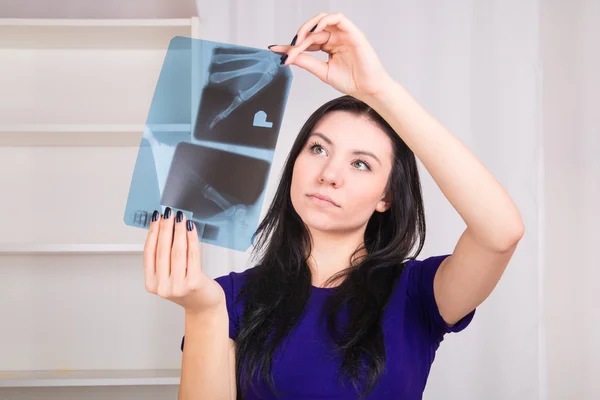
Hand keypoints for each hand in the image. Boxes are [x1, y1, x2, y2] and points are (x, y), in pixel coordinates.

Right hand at [143, 208, 225, 313]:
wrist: (204, 306)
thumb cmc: (188, 289)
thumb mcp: (169, 275)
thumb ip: (164, 258)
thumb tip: (163, 228)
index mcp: (151, 284)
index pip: (149, 252)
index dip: (152, 232)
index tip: (156, 218)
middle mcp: (162, 286)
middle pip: (162, 250)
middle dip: (165, 228)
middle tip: (168, 213)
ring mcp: (178, 286)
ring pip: (177, 251)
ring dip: (178, 231)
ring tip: (180, 218)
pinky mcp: (194, 282)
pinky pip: (192, 255)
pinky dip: (191, 239)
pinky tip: (191, 228)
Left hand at [269, 12, 392, 99]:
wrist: (367, 89)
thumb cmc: (351, 81)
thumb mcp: (322, 71)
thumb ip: (306, 62)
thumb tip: (287, 56)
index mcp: (327, 46)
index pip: (306, 41)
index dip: (290, 44)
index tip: (274, 50)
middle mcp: (334, 38)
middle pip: (311, 31)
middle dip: (298, 39)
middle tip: (289, 50)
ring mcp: (343, 34)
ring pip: (322, 21)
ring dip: (308, 28)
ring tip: (300, 40)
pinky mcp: (353, 32)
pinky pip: (338, 18)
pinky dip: (324, 21)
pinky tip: (315, 32)